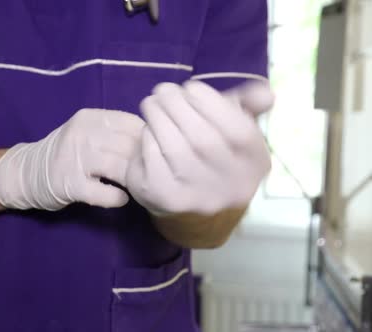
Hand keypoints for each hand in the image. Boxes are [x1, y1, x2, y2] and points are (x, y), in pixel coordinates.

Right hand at [0, 109, 144, 210]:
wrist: (26, 173)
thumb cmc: (66, 152)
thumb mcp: (86, 132)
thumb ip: (114, 132)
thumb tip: (154, 139)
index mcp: (89, 118)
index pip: (131, 123)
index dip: (147, 139)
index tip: (152, 152)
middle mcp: (82, 134)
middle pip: (128, 146)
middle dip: (143, 162)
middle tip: (149, 174)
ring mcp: (75, 160)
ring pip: (119, 167)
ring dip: (133, 180)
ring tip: (137, 186)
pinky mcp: (70, 185)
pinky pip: (106, 193)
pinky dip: (118, 198)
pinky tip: (120, 198)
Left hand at [126, 80, 273, 215]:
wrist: (185, 195)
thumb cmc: (212, 149)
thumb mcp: (235, 123)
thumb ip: (249, 104)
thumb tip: (265, 93)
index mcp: (255, 164)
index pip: (240, 134)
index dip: (213, 104)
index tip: (191, 87)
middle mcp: (231, 187)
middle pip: (203, 140)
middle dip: (178, 106)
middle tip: (164, 90)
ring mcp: (197, 197)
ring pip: (175, 148)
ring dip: (158, 117)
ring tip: (152, 103)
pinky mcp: (165, 198)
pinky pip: (153, 160)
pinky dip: (148, 138)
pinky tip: (149, 130)